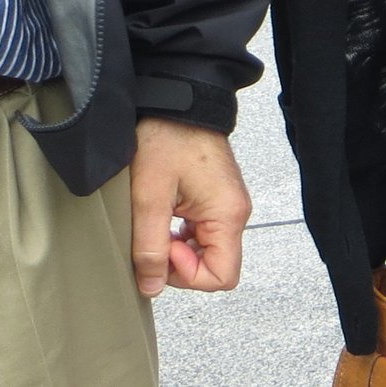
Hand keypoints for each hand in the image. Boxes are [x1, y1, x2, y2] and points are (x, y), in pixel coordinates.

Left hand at [129, 118, 248, 297]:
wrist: (177, 98)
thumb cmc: (167, 139)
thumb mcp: (150, 196)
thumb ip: (150, 247)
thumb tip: (151, 288)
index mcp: (227, 214)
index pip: (221, 276)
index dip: (187, 275)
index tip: (164, 247)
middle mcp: (235, 212)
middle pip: (215, 265)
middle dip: (180, 263)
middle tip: (155, 235)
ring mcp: (228, 204)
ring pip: (208, 251)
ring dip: (179, 249)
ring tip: (157, 222)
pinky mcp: (217, 197)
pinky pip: (205, 233)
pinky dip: (182, 236)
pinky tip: (165, 217)